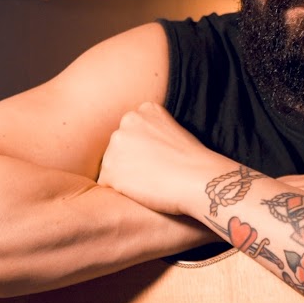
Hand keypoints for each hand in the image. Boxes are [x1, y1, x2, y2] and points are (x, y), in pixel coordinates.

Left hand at [98, 101, 228, 215]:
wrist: (197, 180)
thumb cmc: (194, 162)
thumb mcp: (175, 130)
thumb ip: (153, 131)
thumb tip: (141, 147)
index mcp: (144, 110)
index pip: (132, 133)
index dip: (144, 150)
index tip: (161, 159)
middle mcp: (126, 122)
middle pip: (118, 147)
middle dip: (130, 161)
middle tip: (155, 172)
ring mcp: (115, 146)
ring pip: (112, 165)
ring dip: (124, 176)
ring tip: (150, 182)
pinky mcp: (110, 171)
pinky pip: (106, 184)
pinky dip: (119, 191)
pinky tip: (142, 192)